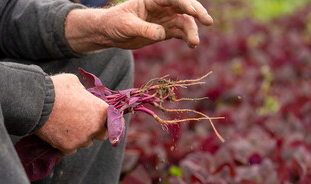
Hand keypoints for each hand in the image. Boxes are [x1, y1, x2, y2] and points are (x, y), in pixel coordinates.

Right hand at [35, 74, 107, 154]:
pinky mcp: (68, 147)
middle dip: (96, 130)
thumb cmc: (55, 88)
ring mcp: (82, 139)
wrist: (35, 102)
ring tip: (66, 125)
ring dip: (80, 136)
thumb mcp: (74, 83)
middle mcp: (95, 127)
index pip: (115, 121)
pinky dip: (66, 143)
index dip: (111, 122)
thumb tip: (84, 96)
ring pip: (86, 142)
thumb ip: (84, 92)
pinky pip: (71, 148)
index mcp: (101, 110)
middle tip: (84, 124)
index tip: (107, 122)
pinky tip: (58, 133)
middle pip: (102, 134)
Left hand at [65, 0, 212, 52]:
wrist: (110, 34)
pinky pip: (180, 33)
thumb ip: (144, 29)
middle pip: (184, 7)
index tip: (193, 11)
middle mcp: (162, 7)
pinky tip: (192, 45)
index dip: (185, 3)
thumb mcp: (127, 25)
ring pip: (185, 22)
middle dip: (197, 13)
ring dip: (192, 31)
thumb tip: (162, 34)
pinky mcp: (165, 31)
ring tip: (195, 43)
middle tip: (207, 21)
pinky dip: (187, 38)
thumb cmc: (115, 24)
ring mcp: (165, 19)